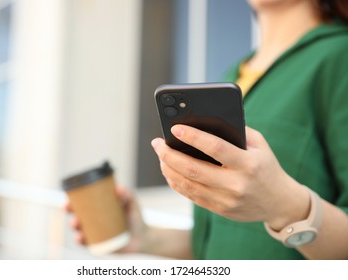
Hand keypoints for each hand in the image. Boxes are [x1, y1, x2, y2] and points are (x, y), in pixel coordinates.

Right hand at [63, 186, 147, 252]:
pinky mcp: (100, 245)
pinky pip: (87, 244)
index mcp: (99, 210)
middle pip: (77, 216)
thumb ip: (128, 194)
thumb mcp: (132, 203)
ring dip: (74, 227)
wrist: (144, 237)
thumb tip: (119, 187)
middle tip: (71, 211)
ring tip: (76, 224)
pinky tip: (79, 237)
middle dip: (70, 214)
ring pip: (79, 230)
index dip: (72, 202)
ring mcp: (96, 234)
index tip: (68, 200)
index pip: (82, 205)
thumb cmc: (136, 217)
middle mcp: (95, 222)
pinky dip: (81, 241)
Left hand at [151, 125, 308, 229]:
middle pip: (194, 169)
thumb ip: (236, 131)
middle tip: (157, 143)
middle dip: (169, 154)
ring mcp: (227, 200)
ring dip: (169, 169)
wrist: (279, 202)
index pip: (216, 148)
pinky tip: (169, 171)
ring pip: (188, 184)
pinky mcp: (220, 210)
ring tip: (160, 156)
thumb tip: (204, 121)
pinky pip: (191, 196)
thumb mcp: (259, 145)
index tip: (175, 128)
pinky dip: (176, 183)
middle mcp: (237, 184)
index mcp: (249, 164)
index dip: (193, 137)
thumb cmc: (266, 166)